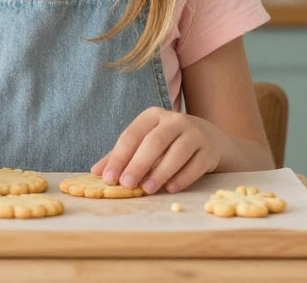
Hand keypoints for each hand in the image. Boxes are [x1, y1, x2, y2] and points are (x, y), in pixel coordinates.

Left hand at [91, 107, 220, 193]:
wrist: (209, 139)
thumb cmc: (168, 143)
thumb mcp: (145, 143)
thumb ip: (121, 156)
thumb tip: (97, 172)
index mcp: (152, 116)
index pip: (131, 135)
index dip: (118, 157)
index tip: (109, 178)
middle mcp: (174, 120)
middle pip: (154, 142)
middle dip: (138, 164)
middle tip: (126, 184)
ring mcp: (195, 133)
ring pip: (177, 152)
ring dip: (160, 173)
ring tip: (147, 189)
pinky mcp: (209, 149)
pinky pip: (195, 165)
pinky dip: (182, 178)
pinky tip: (170, 188)